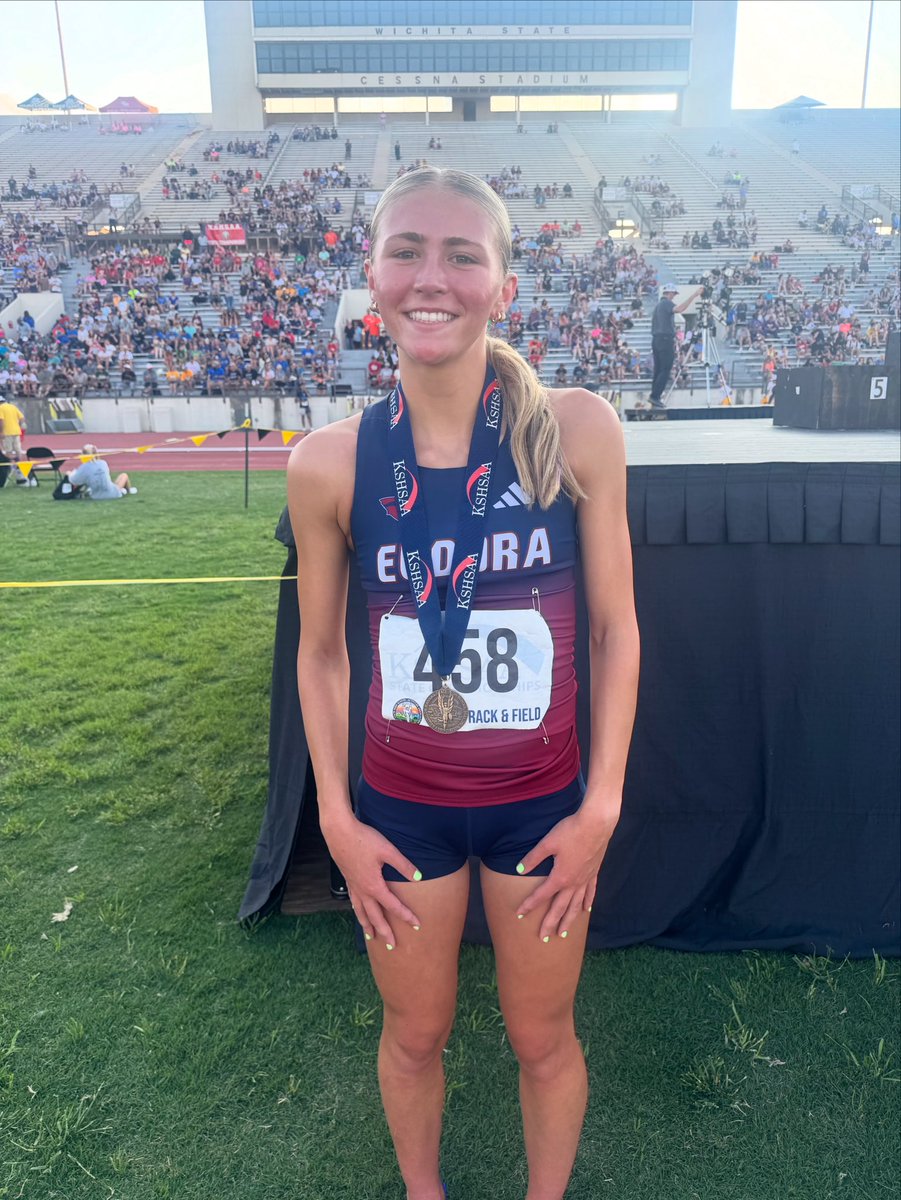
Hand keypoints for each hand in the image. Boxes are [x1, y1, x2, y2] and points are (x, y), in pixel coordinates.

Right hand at [321, 814, 421, 948]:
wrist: (339, 832)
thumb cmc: (364, 839)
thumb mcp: (387, 850)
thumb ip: (403, 865)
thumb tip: (418, 876)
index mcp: (374, 886)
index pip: (393, 906)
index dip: (406, 916)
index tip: (417, 925)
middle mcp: (363, 891)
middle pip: (375, 917)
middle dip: (385, 932)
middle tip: (393, 946)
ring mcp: (353, 887)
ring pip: (361, 912)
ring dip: (368, 926)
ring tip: (372, 937)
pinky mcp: (348, 880)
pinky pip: (354, 902)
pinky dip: (358, 911)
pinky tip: (358, 912)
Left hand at [514, 804, 619, 939]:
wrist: (596, 823)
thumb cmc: (570, 831)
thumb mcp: (547, 843)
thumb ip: (533, 858)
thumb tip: (518, 870)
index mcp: (560, 877)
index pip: (541, 895)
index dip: (529, 905)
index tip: (519, 915)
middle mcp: (573, 883)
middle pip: (559, 908)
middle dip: (550, 923)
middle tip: (543, 938)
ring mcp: (585, 879)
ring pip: (576, 906)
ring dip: (568, 920)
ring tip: (563, 933)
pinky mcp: (594, 873)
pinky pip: (590, 893)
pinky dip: (587, 903)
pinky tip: (586, 910)